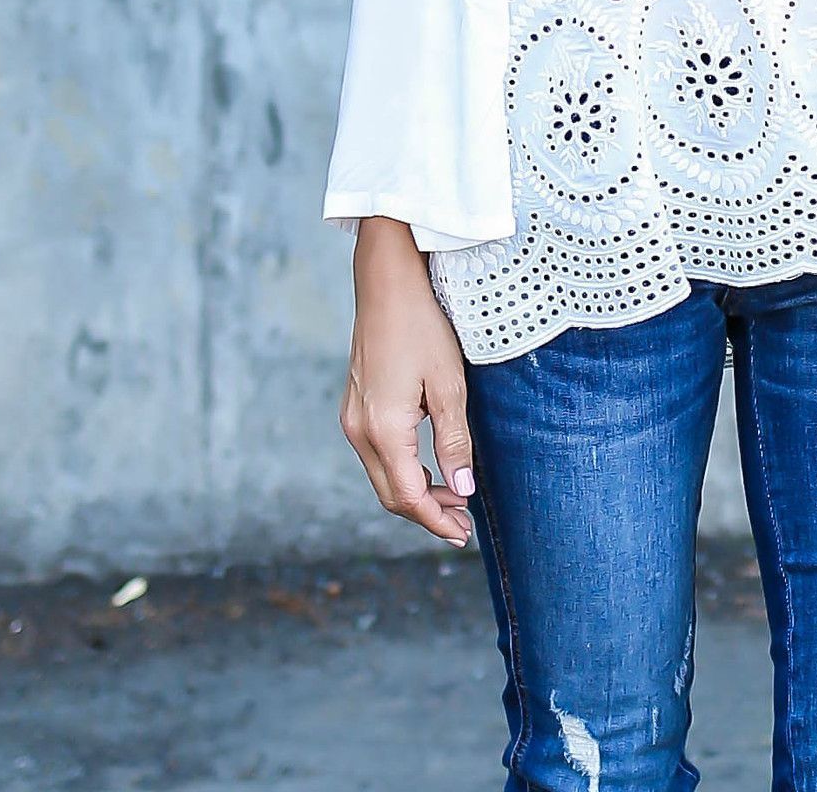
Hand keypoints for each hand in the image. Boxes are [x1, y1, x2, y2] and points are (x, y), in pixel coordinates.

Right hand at [339, 217, 477, 547]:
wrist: (387, 283)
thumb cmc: (422, 326)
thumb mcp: (449, 384)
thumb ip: (454, 440)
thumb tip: (464, 488)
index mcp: (382, 429)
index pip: (407, 496)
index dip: (435, 520)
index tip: (463, 533)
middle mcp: (359, 430)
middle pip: (390, 493)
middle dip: (426, 513)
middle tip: (463, 522)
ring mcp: (352, 418)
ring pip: (383, 475)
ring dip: (416, 491)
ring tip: (454, 497)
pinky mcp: (355, 405)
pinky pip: (378, 454)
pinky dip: (403, 469)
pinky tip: (430, 467)